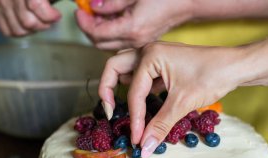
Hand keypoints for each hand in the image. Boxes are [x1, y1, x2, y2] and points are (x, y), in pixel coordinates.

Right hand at [0, 0, 60, 36]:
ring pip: (19, 30)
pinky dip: (22, 31)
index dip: (50, 15)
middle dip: (44, 24)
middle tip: (49, 18)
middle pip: (28, 22)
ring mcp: (1, 1)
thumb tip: (79, 4)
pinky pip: (8, 30)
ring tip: (39, 20)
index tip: (57, 15)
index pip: (35, 5)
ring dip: (33, 29)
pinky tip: (30, 22)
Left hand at [75, 0, 193, 49]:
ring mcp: (139, 43)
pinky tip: (112, 18)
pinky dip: (110, 32)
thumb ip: (111, 3)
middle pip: (99, 43)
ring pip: (108, 44)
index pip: (97, 33)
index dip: (84, 22)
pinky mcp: (141, 41)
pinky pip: (119, 41)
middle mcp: (134, 41)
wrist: (187, 3)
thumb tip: (94, 7)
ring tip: (98, 13)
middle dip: (88, 28)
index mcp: (132, 29)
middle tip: (85, 12)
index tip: (79, 10)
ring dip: (99, 30)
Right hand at [98, 42, 243, 157]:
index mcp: (150, 56)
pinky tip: (143, 104)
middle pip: (115, 67)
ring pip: (126, 69)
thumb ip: (161, 125)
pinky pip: (142, 75)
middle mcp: (148, 51)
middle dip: (107, 89)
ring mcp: (155, 55)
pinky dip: (137, 89)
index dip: (135, 119)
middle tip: (110, 112)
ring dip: (120, 86)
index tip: (137, 139)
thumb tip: (145, 147)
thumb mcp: (182, 103)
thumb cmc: (211, 77)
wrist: (235, 66)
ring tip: (121, 108)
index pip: (133, 92)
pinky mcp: (163, 63)